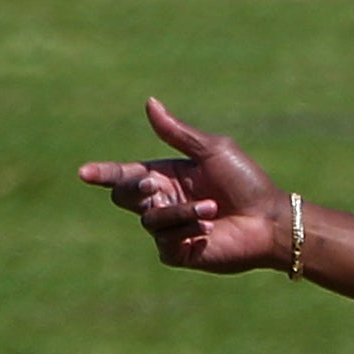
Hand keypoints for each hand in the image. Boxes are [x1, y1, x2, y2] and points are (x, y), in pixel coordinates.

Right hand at [78, 99, 289, 272]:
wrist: (269, 219)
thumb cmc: (246, 182)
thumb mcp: (213, 151)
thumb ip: (177, 133)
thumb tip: (150, 102)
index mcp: (165, 175)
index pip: (124, 175)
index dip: (103, 173)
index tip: (84, 172)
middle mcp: (163, 201)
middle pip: (124, 197)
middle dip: (133, 190)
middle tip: (153, 186)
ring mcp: (169, 228)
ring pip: (150, 219)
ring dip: (181, 212)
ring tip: (213, 208)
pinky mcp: (177, 251)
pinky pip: (164, 242)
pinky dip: (186, 231)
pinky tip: (208, 228)